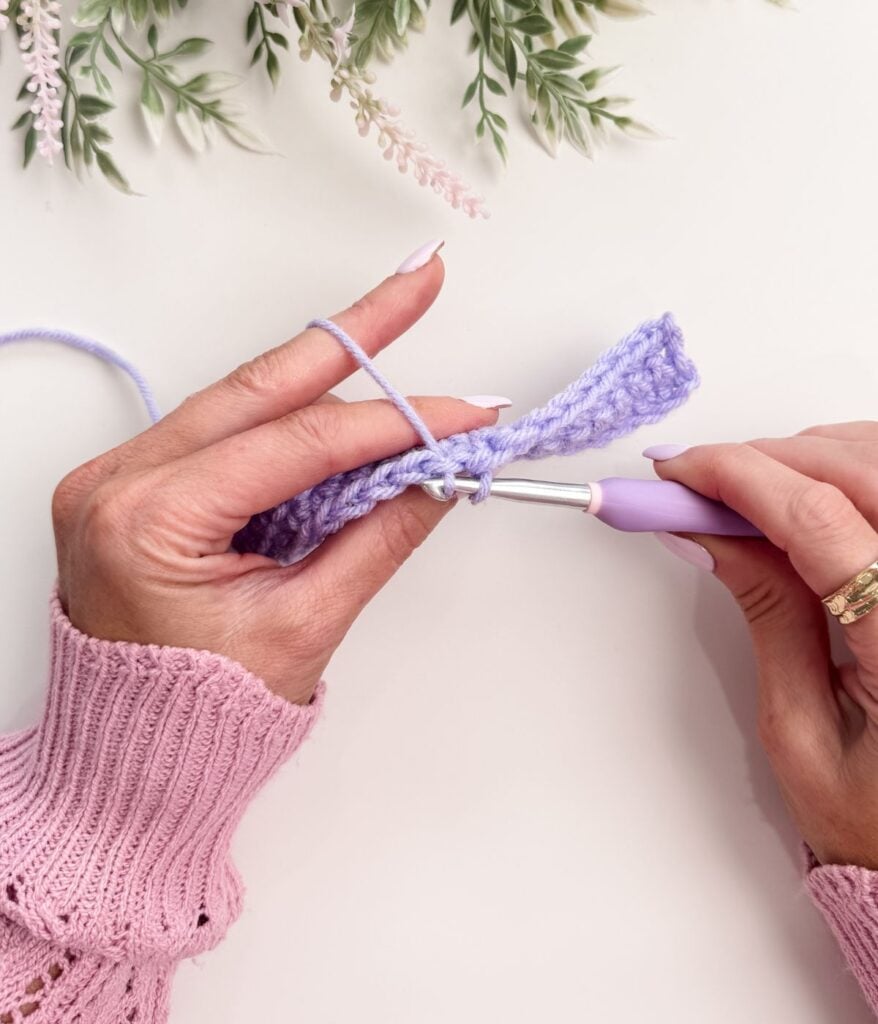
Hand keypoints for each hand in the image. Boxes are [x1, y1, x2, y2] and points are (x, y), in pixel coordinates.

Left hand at [52, 257, 499, 704]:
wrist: (135, 757)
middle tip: (420, 280)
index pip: (298, 445)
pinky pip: (228, 429)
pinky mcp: (140, 482)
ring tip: (396, 327)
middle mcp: (119, 481)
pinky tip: (344, 398)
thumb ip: (378, 536)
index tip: (464, 415)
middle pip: (260, 386)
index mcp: (147, 521)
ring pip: (245, 398)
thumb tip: (439, 472)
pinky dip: (292, 416)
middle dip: (353, 333)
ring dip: (327, 372)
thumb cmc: (202, 715)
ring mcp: (121, 475)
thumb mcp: (305, 625)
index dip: (394, 424)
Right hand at [651, 425, 877, 867]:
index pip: (818, 518)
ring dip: (809, 456)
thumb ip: (766, 614)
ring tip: (746, 491)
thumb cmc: (877, 822)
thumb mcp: (798, 729)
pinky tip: (810, 491)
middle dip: (765, 457)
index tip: (679, 472)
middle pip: (857, 470)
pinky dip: (851, 466)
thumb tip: (710, 532)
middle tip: (697, 479)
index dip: (737, 476)